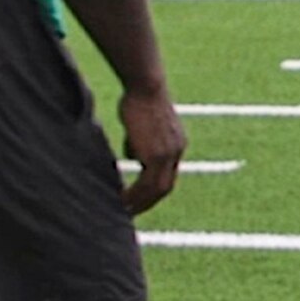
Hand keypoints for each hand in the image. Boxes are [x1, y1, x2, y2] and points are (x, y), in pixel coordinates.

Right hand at [117, 88, 186, 214]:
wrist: (146, 86)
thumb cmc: (139, 99)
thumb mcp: (143, 125)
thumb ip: (141, 142)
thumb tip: (133, 156)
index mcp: (177, 144)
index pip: (168, 174)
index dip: (154, 189)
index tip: (141, 199)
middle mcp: (177, 151)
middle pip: (166, 186)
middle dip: (149, 202)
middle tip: (132, 213)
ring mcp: (169, 154)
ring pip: (157, 188)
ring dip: (141, 202)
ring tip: (124, 211)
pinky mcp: (157, 154)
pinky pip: (147, 183)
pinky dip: (135, 194)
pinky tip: (122, 199)